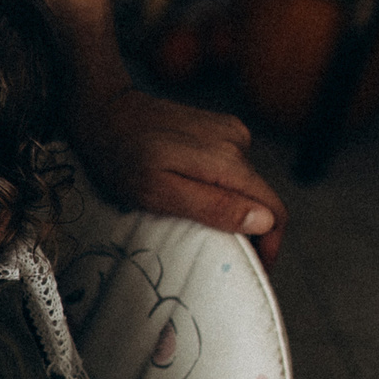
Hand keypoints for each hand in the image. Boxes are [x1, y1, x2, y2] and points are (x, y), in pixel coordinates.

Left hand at [77, 84, 286, 262]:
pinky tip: (196, 195)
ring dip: (235, 208)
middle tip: (227, 257)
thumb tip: (263, 220)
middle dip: (252, 231)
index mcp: (227, 160)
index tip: (257, 268)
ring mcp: (228, 131)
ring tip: (206, 228)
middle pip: (262, 197)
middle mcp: (236, 141)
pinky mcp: (217, 127)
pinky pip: (231, 167)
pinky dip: (222, 187)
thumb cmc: (120, 156)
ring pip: (246, 184)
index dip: (270, 245)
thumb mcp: (158, 192)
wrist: (103, 110)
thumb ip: (212, 206)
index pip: (274, 210)